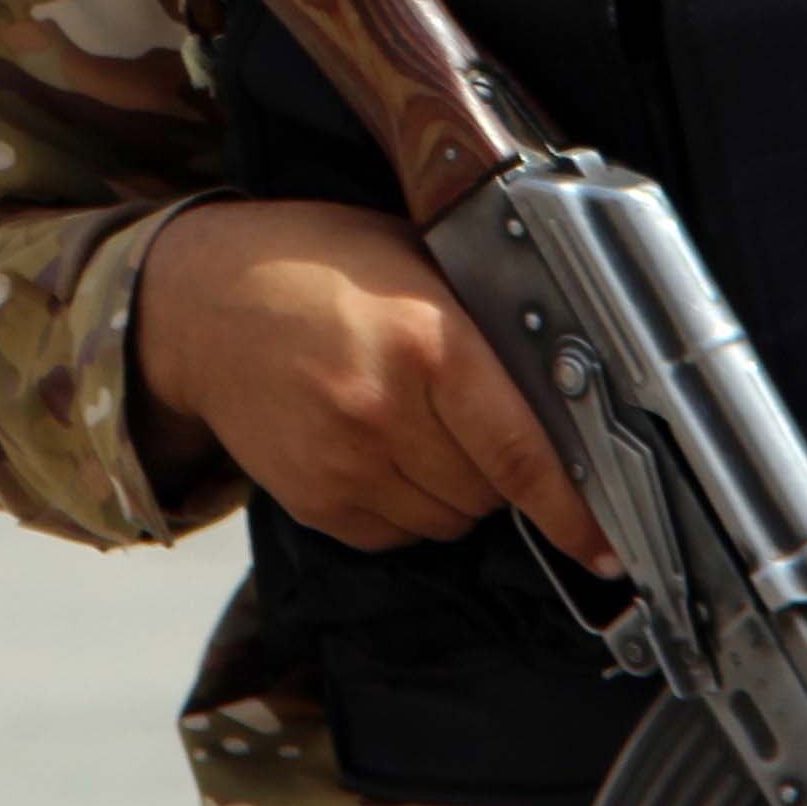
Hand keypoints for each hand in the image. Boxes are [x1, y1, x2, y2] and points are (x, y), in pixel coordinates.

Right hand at [130, 197, 614, 569]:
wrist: (197, 303)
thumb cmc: (314, 266)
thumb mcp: (410, 257)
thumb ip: (482, 317)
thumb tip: (566, 386)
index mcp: (425, 341)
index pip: (522, 452)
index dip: (575, 511)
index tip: (609, 547)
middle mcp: (383, 411)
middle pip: (490, 492)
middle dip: (500, 468)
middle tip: (468, 415)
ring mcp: (342, 464)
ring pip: (447, 519)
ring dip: (454, 489)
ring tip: (417, 424)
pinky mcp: (312, 500)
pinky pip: (395, 532)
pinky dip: (405, 503)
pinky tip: (378, 446)